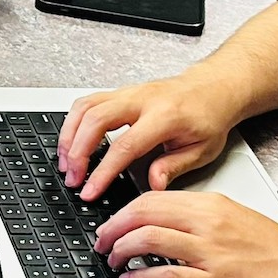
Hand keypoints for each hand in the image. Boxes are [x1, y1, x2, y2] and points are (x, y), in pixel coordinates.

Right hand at [57, 73, 249, 199]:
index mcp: (165, 116)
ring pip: (85, 107)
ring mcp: (128, 92)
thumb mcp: (202, 149)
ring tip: (65, 163)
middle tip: (72, 178)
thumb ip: (174, 167)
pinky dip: (73, 122)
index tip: (90, 190)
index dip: (103, 171)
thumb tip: (152, 185)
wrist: (212, 88)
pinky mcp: (120, 92)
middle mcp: (142, 99)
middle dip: (76, 152)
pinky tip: (71, 142)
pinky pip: (87, 102)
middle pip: (95, 119)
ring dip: (69, 136)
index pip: (124, 145)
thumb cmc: (208, 116)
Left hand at [94, 191, 277, 277]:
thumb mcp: (239, 222)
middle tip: (101, 240)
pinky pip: (167, 275)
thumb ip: (204, 220)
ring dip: (121, 250)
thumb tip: (168, 224)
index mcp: (214, 206)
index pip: (155, 198)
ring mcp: (212, 254)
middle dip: (113, 227)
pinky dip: (141, 277)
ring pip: (149, 239)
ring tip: (113, 260)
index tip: (112, 222)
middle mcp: (210, 224)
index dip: (124, 210)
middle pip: (145, 213)